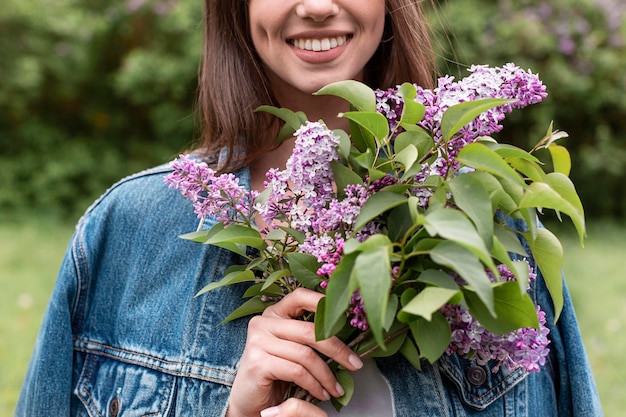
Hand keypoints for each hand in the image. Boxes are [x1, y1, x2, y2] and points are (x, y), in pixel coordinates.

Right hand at [226, 288, 362, 416]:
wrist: (249, 400)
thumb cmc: (276, 374)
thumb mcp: (294, 349)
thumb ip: (310, 336)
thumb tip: (346, 329)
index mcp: (273, 313)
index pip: (301, 296)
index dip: (324, 302)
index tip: (348, 316)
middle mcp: (263, 322)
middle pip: (310, 330)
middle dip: (337, 349)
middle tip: (355, 364)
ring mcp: (258, 341)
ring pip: (306, 354)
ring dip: (327, 375)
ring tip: (336, 389)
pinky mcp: (258, 363)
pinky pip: (297, 371)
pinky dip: (314, 385)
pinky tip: (321, 394)